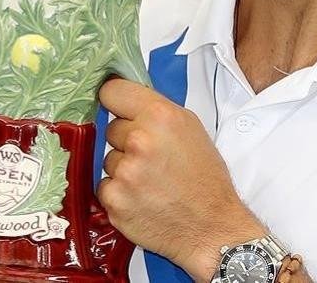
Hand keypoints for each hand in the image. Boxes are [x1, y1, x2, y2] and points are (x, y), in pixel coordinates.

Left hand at [97, 77, 265, 280]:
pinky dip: (119, 193)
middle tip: (153, 157)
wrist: (211, 227)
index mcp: (160, 116)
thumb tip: (128, 101)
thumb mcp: (191, 129)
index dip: (114, 99)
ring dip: (124, 168)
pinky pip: (105, 186)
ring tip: (151, 181)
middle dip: (127, 140)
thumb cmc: (205, 180)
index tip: (116, 105)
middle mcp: (140, 141)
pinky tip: (142, 198)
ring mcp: (125, 172)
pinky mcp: (114, 199)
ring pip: (108, 159)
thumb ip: (157, 111)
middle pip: (111, 128)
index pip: (112, 91)